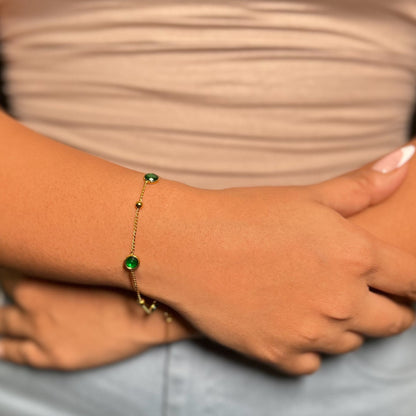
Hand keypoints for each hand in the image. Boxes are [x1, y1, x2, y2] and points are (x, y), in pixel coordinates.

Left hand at [0, 269, 194, 369]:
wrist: (143, 316)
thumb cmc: (121, 284)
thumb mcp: (90, 262)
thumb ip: (63, 258)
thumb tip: (52, 250)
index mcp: (40, 278)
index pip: (9, 266)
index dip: (13, 259)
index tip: (16, 253)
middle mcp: (32, 305)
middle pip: (5, 291)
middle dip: (7, 283)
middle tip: (15, 280)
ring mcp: (38, 334)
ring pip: (2, 324)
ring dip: (2, 316)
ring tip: (4, 313)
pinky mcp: (49, 358)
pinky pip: (13, 353)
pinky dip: (3, 346)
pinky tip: (0, 343)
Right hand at [137, 145, 415, 374]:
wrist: (185, 245)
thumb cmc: (244, 214)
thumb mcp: (306, 196)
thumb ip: (362, 186)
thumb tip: (406, 161)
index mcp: (354, 257)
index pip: (415, 280)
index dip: (412, 280)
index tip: (401, 279)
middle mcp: (340, 302)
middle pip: (393, 321)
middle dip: (386, 306)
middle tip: (355, 289)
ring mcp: (309, 334)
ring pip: (353, 341)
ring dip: (345, 324)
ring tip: (316, 299)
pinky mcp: (277, 355)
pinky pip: (313, 362)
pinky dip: (309, 346)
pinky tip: (289, 320)